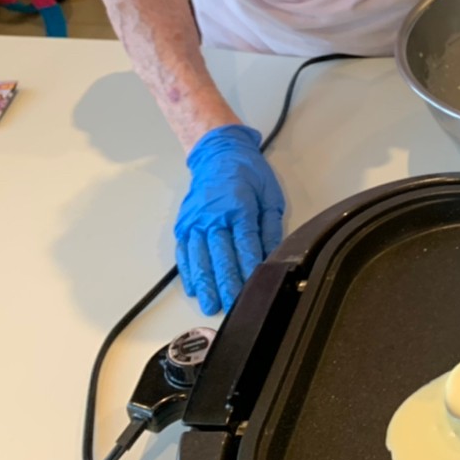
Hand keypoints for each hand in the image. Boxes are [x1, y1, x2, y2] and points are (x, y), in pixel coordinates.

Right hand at [175, 124, 284, 314]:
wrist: (218, 153)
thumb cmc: (248, 173)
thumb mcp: (270, 195)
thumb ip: (271, 227)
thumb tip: (274, 254)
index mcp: (239, 207)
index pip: (245, 245)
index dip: (249, 269)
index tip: (254, 289)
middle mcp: (214, 216)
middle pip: (220, 256)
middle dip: (226, 283)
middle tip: (231, 305)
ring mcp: (196, 221)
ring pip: (199, 258)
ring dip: (205, 283)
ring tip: (210, 304)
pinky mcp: (184, 224)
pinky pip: (184, 251)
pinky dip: (188, 271)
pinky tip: (193, 287)